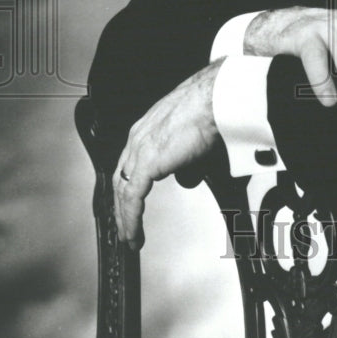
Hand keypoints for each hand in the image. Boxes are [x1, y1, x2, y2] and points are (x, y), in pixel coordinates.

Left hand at [113, 60, 221, 250]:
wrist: (215, 98)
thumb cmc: (212, 106)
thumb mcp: (197, 137)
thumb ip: (188, 158)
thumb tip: (187, 176)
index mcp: (148, 128)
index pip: (130, 163)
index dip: (128, 186)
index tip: (131, 203)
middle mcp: (139, 138)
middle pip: (121, 179)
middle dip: (121, 206)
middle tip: (125, 226)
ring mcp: (141, 149)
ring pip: (124, 191)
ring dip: (125, 218)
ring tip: (130, 238)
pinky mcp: (147, 163)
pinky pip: (132, 198)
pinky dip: (131, 219)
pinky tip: (134, 234)